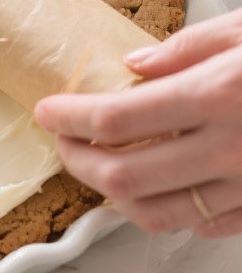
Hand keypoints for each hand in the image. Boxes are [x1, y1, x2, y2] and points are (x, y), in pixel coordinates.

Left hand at [34, 10, 241, 237]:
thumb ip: (189, 46)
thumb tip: (136, 63)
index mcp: (218, 94)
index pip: (119, 118)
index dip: (71, 118)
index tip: (49, 111)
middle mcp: (229, 148)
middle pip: (124, 175)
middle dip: (78, 161)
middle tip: (64, 140)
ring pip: (155, 214)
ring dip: (113, 194)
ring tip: (100, 167)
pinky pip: (200, 226)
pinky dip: (167, 210)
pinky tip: (157, 187)